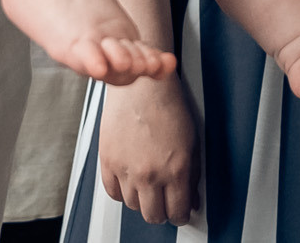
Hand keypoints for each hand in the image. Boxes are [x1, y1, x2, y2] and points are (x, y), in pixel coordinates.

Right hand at [98, 74, 197, 225]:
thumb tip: (191, 198)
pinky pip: (112, 192)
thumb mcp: (191, 141)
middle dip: (162, 211)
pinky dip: (122, 191)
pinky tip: (130, 182)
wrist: (141, 83)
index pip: (177, 212)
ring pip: (132, 206)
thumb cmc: (167, 105)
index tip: (180, 210)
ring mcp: (127, 169)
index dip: (181, 214)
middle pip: (153, 215)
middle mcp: (150, 174)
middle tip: (165, 202)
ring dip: (142, 200)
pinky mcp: (108, 161)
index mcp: (175, 169)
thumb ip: (191, 175)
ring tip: (148, 186)